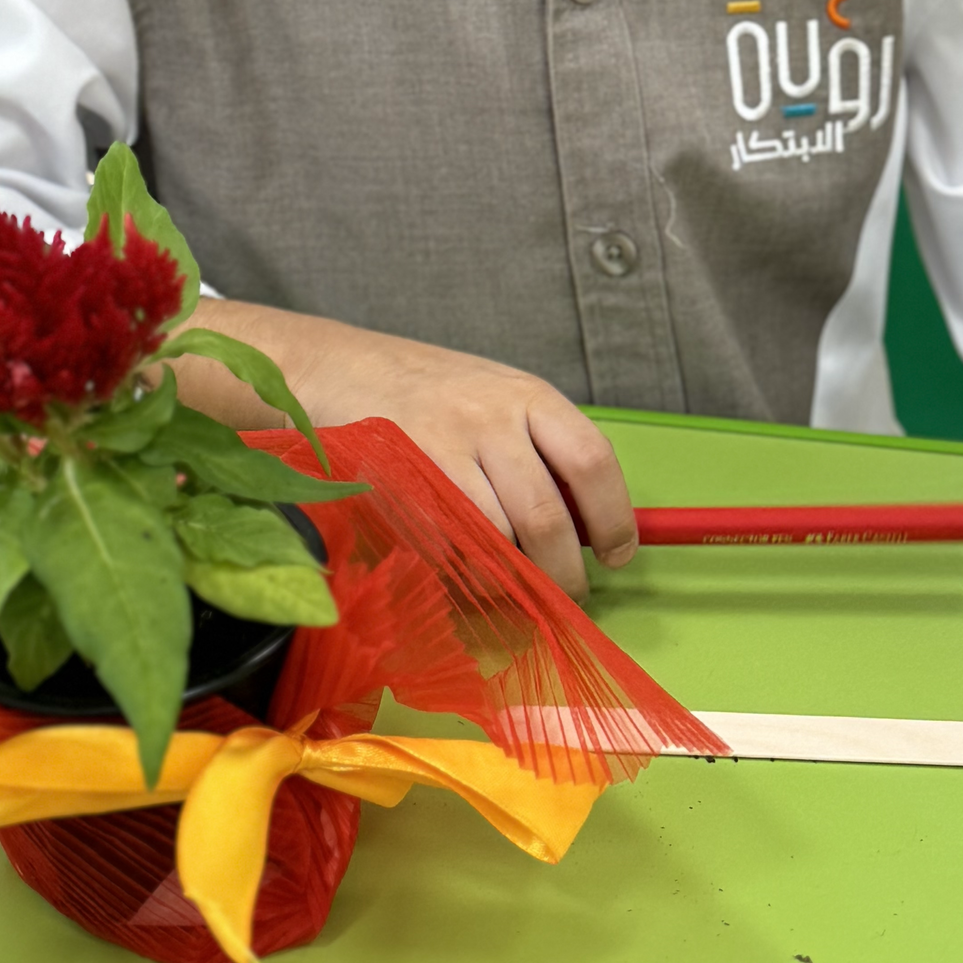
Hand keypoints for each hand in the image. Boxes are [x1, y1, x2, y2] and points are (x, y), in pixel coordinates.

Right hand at [169, 299, 636, 596]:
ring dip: (511, 581)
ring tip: (513, 588)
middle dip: (563, 572)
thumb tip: (594, 527)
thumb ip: (544, 450)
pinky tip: (464, 573)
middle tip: (565, 593)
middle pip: (545, 515)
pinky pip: (441, 545)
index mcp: (529, 396)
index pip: (591, 460)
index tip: (618, 554)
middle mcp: (489, 418)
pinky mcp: (398, 481)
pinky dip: (460, 573)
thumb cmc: (435, 395)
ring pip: (496, 538)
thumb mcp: (500, 400)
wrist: (344, 369)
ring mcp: (440, 448)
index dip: (614, 517)